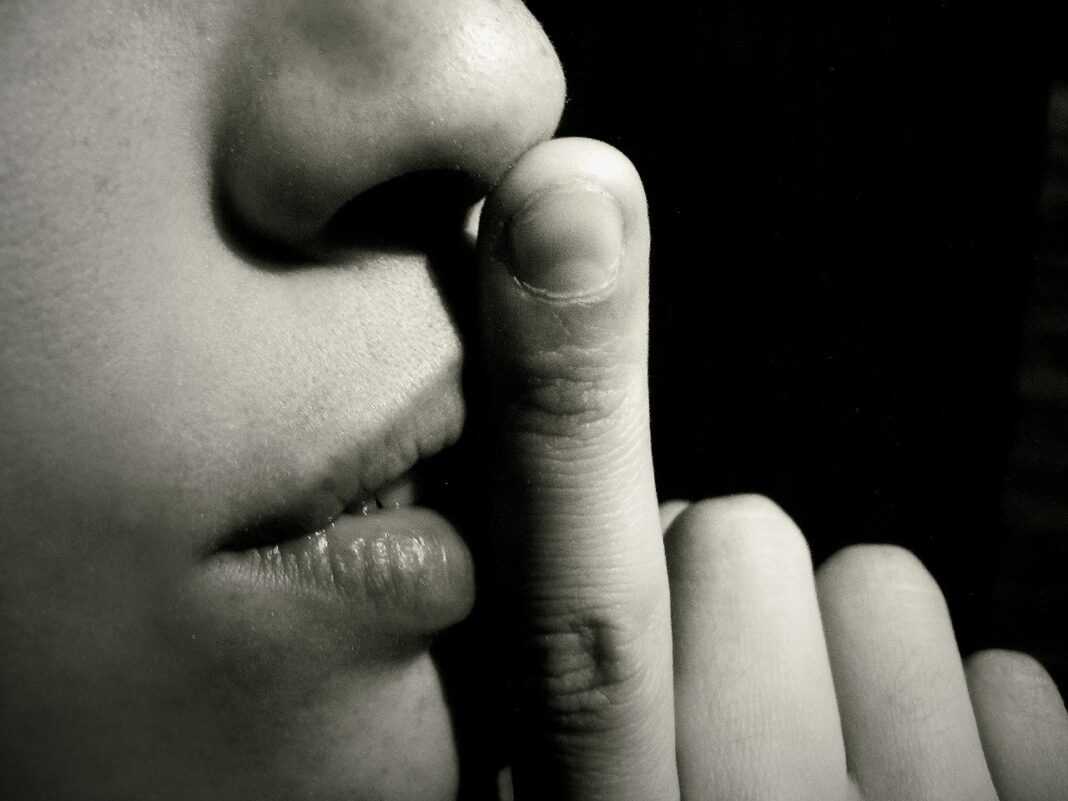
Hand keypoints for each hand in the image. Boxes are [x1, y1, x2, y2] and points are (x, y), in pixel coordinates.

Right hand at [476, 137, 1067, 799]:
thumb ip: (585, 690)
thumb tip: (626, 544)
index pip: (576, 603)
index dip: (562, 390)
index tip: (562, 202)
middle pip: (737, 543)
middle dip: (721, 583)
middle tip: (721, 697)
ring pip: (877, 586)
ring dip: (847, 654)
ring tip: (824, 761)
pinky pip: (1014, 687)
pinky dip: (974, 727)